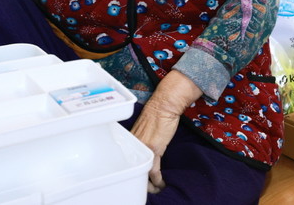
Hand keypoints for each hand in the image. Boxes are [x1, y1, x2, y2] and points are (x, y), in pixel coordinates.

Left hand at [130, 70, 202, 193]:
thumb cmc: (158, 111)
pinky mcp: (154, 150)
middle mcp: (135, 145)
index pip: (128, 161)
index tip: (138, 178)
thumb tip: (146, 144)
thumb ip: (142, 137)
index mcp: (131, 140)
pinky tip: (161, 184)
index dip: (132, 172)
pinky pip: (154, 171)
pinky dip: (157, 180)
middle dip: (140, 182)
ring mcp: (144, 148)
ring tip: (155, 190)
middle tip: (146, 189)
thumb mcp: (145, 127)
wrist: (165, 103)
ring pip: (143, 174)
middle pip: (133, 170)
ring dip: (149, 185)